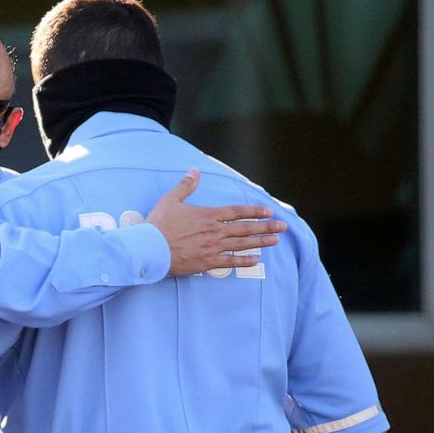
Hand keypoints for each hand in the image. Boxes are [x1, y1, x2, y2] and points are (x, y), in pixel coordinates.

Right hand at [147, 169, 286, 275]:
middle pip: (245, 228)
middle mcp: (214, 231)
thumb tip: (194, 170)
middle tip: (282, 226)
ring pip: (242, 244)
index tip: (268, 211)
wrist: (150, 248)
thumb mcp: (170, 200)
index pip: (236, 212)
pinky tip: (255, 261)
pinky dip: (243, 261)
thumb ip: (185, 185)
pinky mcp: (207, 262)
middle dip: (265, 226)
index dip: (254, 211)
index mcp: (207, 215)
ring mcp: (212, 247)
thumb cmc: (158, 224)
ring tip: (275, 240)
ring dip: (260, 241)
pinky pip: (230, 262)